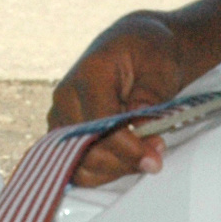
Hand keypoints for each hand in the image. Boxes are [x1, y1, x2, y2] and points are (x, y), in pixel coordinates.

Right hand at [48, 15, 186, 186]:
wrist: (133, 49)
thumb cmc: (147, 54)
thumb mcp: (160, 67)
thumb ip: (149, 96)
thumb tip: (140, 126)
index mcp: (89, 73)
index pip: (100, 122)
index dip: (126, 146)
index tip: (154, 158)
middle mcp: (66, 96)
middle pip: (86, 147)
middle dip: (124, 160)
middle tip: (156, 157)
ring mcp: (61, 117)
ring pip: (79, 163)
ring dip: (115, 169)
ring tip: (146, 156)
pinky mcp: (64, 135)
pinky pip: (77, 167)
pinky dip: (104, 172)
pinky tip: (128, 162)